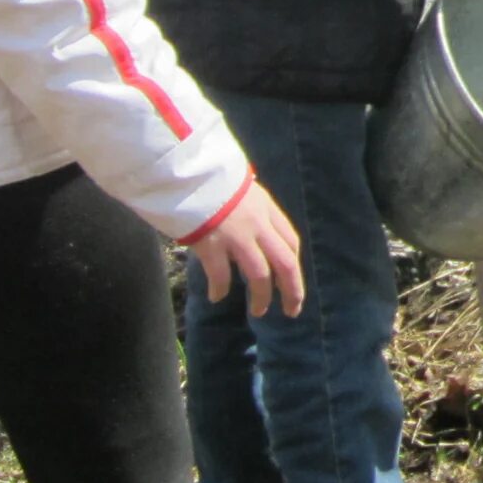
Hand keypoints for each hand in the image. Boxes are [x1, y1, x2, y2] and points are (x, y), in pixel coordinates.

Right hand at [191, 179, 305, 318]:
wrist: (188, 171)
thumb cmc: (212, 178)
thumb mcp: (243, 189)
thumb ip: (253, 209)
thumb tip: (255, 227)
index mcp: (267, 209)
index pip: (291, 242)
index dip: (294, 266)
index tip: (291, 282)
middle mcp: (258, 224)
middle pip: (286, 263)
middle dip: (293, 290)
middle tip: (292, 310)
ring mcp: (236, 235)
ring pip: (260, 275)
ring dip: (261, 297)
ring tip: (258, 311)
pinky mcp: (212, 244)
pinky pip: (221, 275)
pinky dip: (220, 289)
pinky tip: (216, 296)